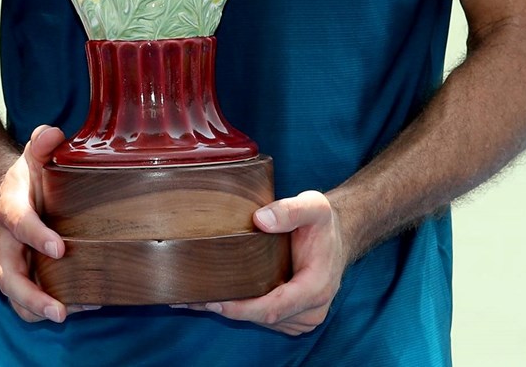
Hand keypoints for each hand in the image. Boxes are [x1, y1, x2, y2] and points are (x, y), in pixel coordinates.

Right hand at [0, 126, 77, 323]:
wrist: (6, 200)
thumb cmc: (27, 183)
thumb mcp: (33, 159)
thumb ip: (42, 144)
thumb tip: (54, 133)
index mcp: (9, 210)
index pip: (18, 223)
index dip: (36, 236)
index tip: (60, 248)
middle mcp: (5, 244)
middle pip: (10, 277)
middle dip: (32, 296)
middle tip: (59, 310)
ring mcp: (12, 265)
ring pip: (16, 297)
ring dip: (39, 310)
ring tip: (69, 315)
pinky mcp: (24, 280)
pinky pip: (28, 304)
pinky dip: (47, 311)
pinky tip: (81, 306)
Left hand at [206, 190, 346, 334]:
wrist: (336, 237)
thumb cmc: (323, 224)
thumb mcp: (314, 206)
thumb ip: (290, 210)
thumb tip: (261, 220)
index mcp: (316, 288)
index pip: (274, 307)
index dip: (243, 309)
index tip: (214, 302)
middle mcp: (311, 309)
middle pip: (263, 317)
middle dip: (228, 310)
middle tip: (189, 299)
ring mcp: (302, 316)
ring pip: (261, 320)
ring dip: (231, 312)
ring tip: (195, 298)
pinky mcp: (293, 316)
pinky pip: (264, 318)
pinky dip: (241, 310)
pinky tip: (216, 297)